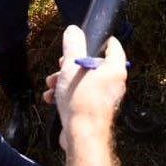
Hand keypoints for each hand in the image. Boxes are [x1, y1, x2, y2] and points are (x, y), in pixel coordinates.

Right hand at [43, 26, 125, 152]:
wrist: (82, 136)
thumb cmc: (81, 98)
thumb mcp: (72, 65)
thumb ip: (73, 46)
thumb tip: (73, 29)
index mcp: (115, 68)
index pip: (112, 46)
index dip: (99, 39)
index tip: (84, 37)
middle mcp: (114, 82)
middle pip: (92, 64)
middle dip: (71, 64)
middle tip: (59, 65)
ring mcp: (105, 98)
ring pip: (83, 80)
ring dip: (64, 80)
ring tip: (51, 84)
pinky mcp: (95, 110)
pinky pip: (81, 96)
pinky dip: (67, 94)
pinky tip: (51, 98)